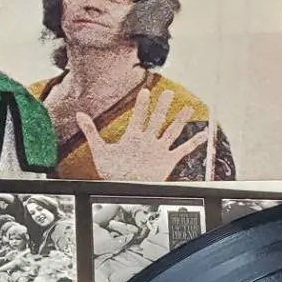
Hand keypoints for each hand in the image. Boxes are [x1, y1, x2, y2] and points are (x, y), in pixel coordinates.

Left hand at [74, 88, 209, 182]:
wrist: (122, 190)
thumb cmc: (112, 173)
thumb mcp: (99, 151)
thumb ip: (91, 131)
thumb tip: (78, 114)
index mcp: (133, 137)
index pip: (139, 117)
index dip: (142, 104)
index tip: (145, 91)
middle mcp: (147, 141)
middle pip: (157, 120)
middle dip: (162, 107)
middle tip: (168, 92)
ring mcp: (158, 150)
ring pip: (171, 131)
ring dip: (179, 121)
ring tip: (188, 108)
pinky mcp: (168, 161)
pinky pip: (183, 149)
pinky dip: (194, 142)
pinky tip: (203, 134)